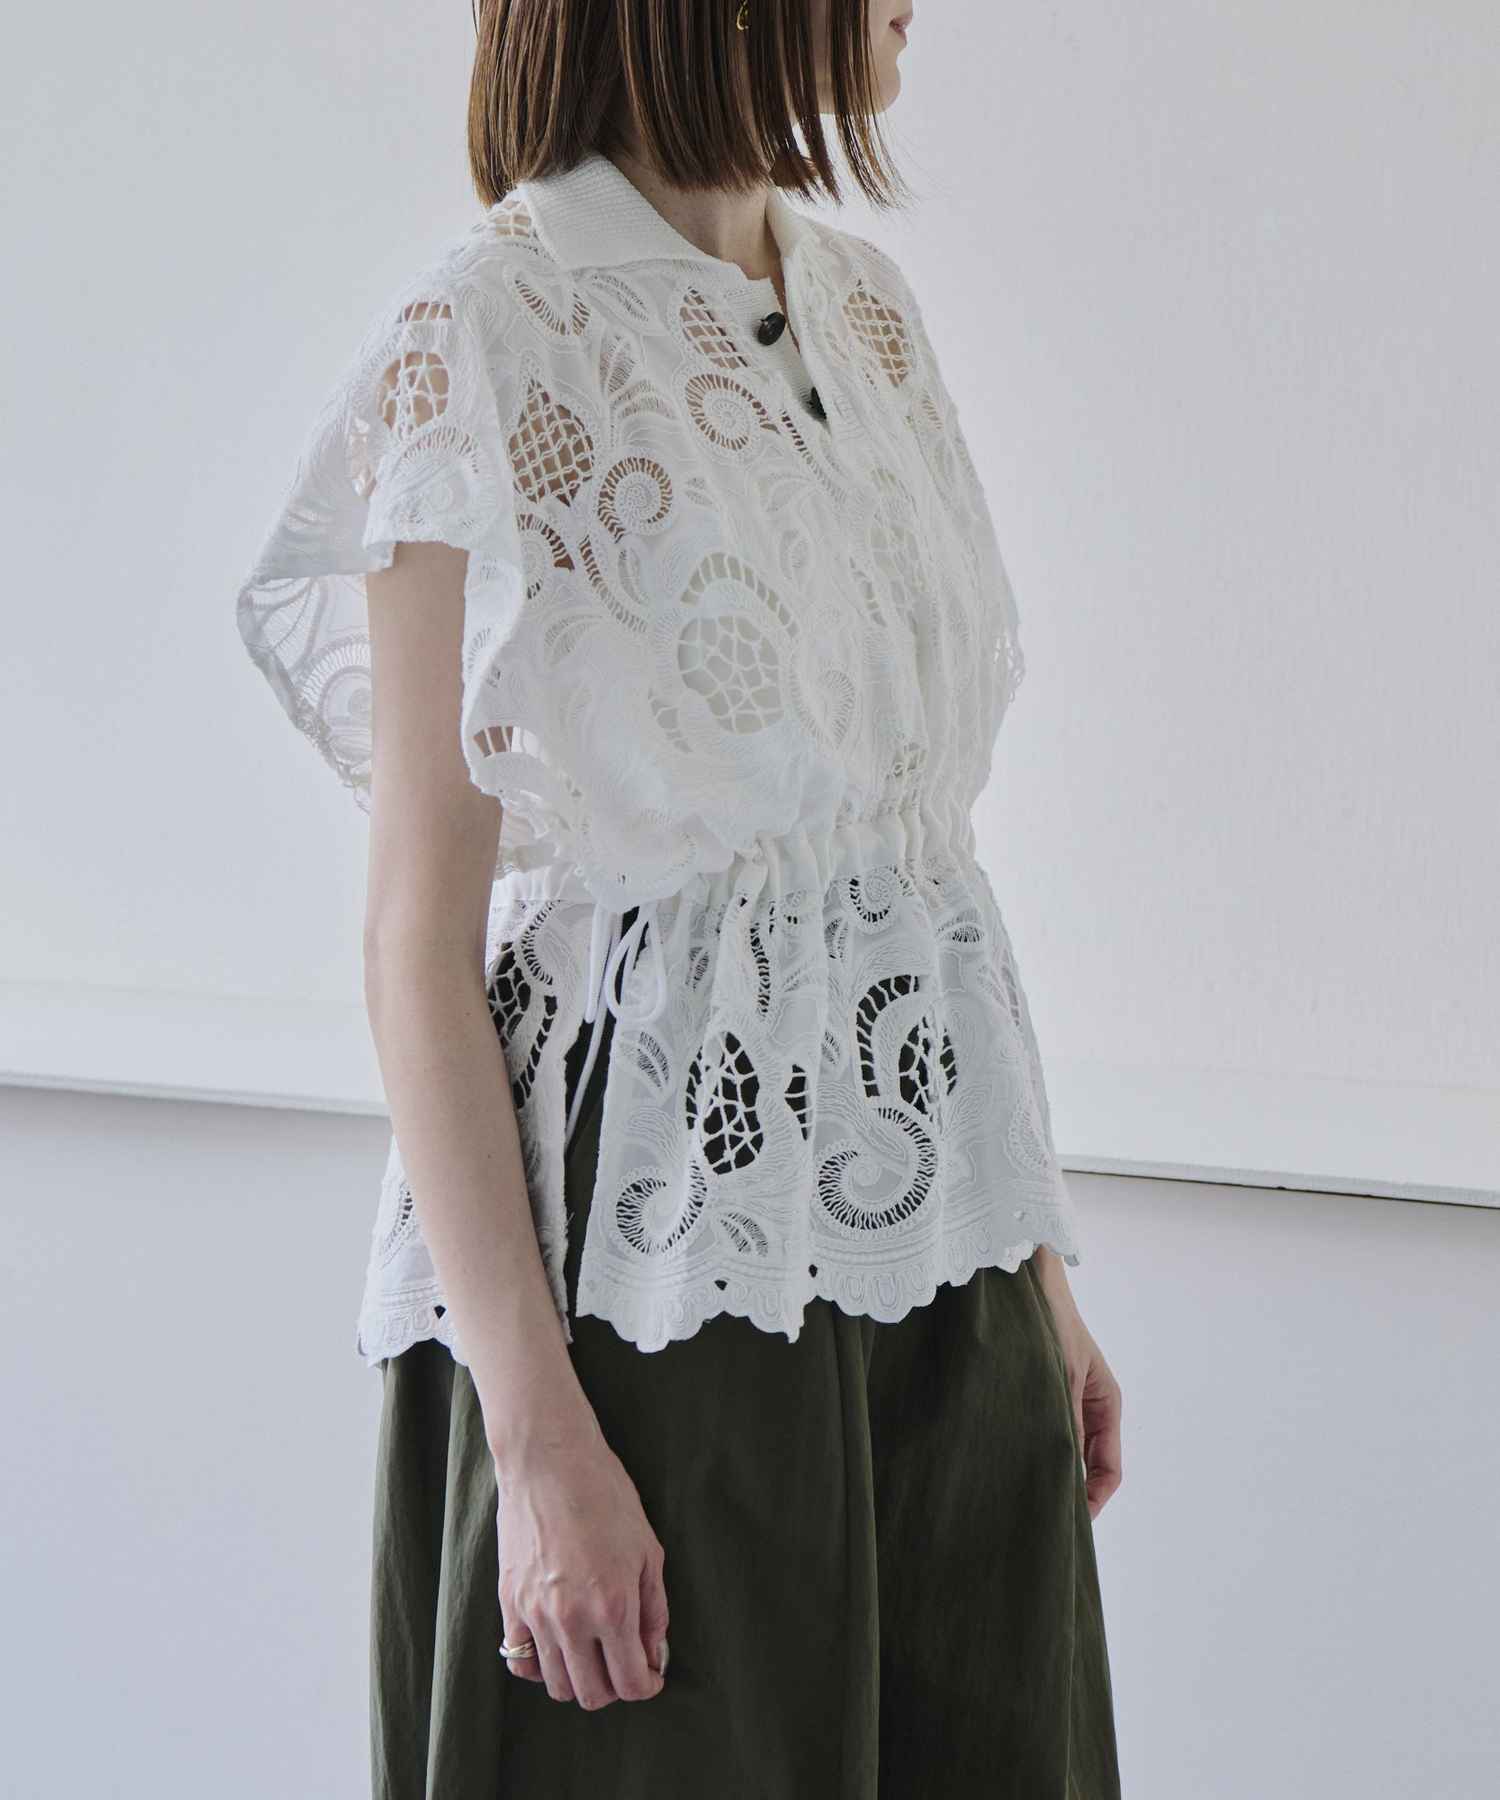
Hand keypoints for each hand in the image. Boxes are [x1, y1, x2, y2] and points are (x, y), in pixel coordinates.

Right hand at [493, 1428, 669, 1708]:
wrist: (549, 1461)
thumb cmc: (605, 1496)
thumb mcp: (647, 1549)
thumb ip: (654, 1609)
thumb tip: (653, 1653)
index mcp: (613, 1605)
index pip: (631, 1683)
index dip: (647, 1686)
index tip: (651, 1676)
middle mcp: (572, 1619)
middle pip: (592, 1694)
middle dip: (615, 1688)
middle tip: (623, 1664)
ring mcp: (535, 1614)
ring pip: (556, 1685)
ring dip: (579, 1680)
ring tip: (592, 1654)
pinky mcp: (509, 1603)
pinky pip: (520, 1661)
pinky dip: (540, 1666)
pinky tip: (557, 1645)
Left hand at [1033, 1255, 1122, 1520]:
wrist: (1024, 1283)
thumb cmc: (1050, 1324)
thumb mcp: (1062, 1379)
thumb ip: (1065, 1426)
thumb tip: (1063, 1477)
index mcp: (1106, 1405)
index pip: (1109, 1470)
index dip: (1093, 1501)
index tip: (1069, 1523)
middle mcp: (1087, 1406)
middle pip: (1086, 1466)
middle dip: (1068, 1492)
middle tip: (1040, 1519)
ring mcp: (1062, 1400)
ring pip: (1060, 1450)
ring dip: (1046, 1469)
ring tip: (1020, 1493)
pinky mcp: (1037, 1393)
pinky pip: (1039, 1432)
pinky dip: (1030, 1448)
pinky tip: (1007, 1460)